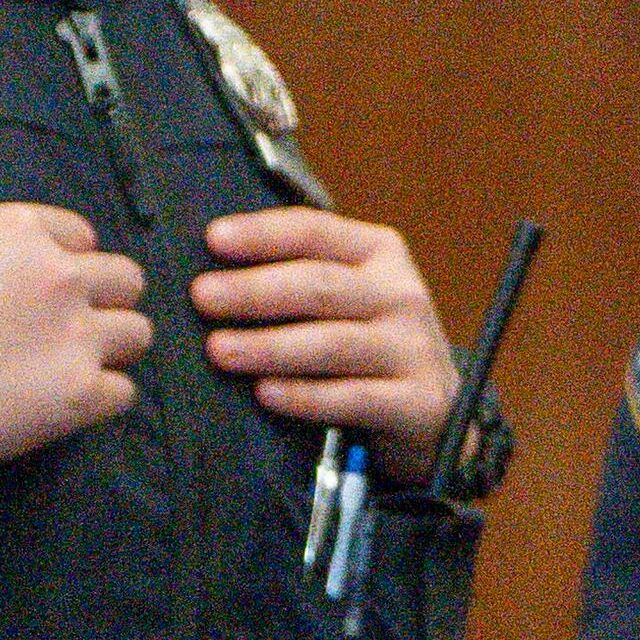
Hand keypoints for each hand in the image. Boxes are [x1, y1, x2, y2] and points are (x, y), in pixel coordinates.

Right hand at [0, 202, 147, 470]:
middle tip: (73, 328)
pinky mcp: (81, 393)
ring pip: (138, 335)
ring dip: (113, 351)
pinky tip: (67, 405)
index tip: (47, 287)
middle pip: (127, 280)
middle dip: (106, 301)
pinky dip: (100, 400)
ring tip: (77, 368)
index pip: (81, 235)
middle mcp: (61, 275)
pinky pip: (123, 393)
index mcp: (18, 230)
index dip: (68, 261)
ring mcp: (77, 334)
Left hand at [192, 204, 456, 474]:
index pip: (315, 232)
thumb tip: (213, 273)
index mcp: (379, 254)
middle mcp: (400, 294)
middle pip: (320, 286)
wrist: (436, 408)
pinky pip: (353, 398)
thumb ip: (297, 277)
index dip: (263, 234)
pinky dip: (305, 396)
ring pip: (333, 343)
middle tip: (203, 297)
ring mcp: (412, 348)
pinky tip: (266, 394)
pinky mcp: (417, 401)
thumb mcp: (348, 295)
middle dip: (254, 290)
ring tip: (220, 350)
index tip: (214, 239)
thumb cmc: (370, 343)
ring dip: (270, 346)